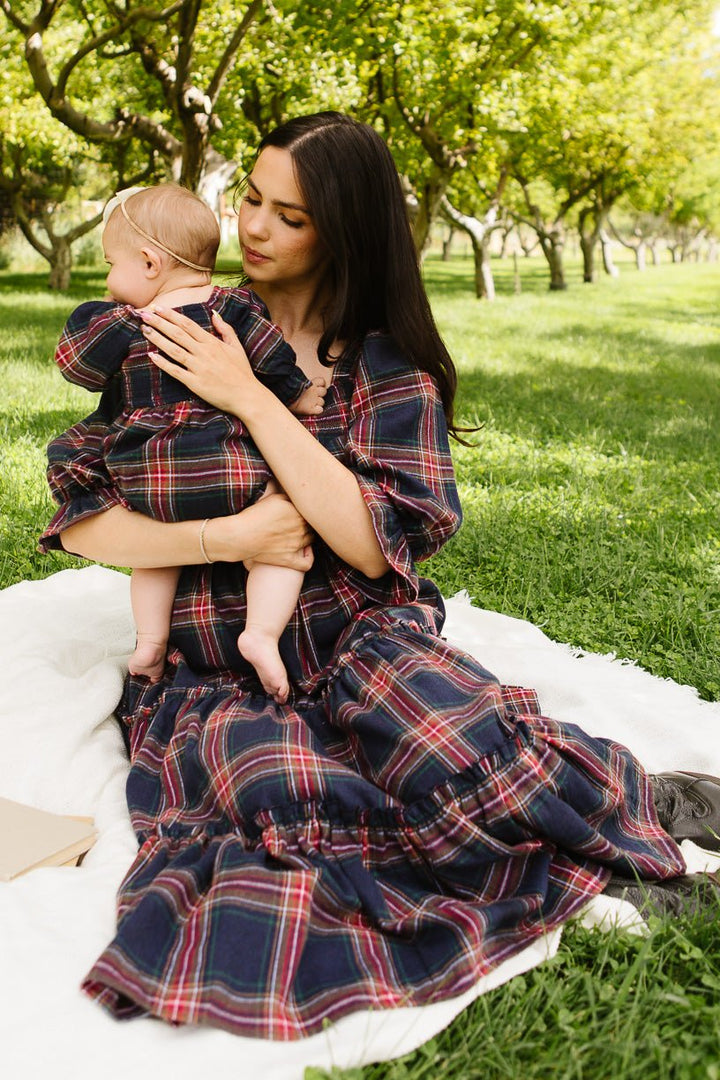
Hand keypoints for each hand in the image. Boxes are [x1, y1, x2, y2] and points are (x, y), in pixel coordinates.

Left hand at [140, 306, 254, 414]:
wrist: (246, 396)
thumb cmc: (242, 372)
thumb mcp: (236, 346)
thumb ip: (225, 329)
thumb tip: (214, 313)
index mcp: (212, 342)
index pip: (188, 325)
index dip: (171, 315)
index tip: (157, 308)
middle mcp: (204, 353)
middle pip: (177, 334)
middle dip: (159, 322)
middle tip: (143, 314)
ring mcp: (198, 368)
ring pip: (173, 350)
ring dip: (157, 339)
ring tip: (144, 330)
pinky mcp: (195, 383)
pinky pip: (175, 371)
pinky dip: (163, 363)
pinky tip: (151, 356)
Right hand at [209, 492, 313, 570]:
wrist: (241, 536)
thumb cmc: (254, 515)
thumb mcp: (274, 498)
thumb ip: (290, 497)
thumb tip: (299, 497)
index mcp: (298, 512)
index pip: (311, 511)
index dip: (305, 511)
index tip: (298, 511)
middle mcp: (300, 528)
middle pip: (311, 525)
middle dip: (306, 522)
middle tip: (295, 521)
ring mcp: (296, 544)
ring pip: (311, 539)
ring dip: (306, 536)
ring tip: (297, 533)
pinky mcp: (289, 559)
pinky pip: (306, 563)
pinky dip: (308, 557)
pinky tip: (305, 552)